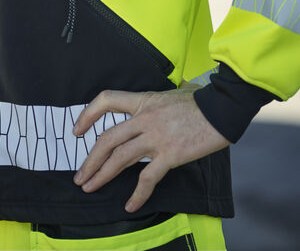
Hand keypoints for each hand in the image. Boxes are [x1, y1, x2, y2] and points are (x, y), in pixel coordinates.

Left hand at [72, 88, 229, 212]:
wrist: (222, 109)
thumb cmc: (200, 102)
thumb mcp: (170, 94)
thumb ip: (155, 103)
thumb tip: (149, 107)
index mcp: (144, 100)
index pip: (107, 100)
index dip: (88, 114)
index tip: (77, 130)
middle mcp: (145, 118)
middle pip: (108, 138)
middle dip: (90, 160)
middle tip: (80, 176)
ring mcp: (156, 137)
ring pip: (120, 158)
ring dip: (102, 175)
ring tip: (90, 187)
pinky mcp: (170, 155)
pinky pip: (147, 178)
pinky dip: (137, 194)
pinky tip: (130, 205)